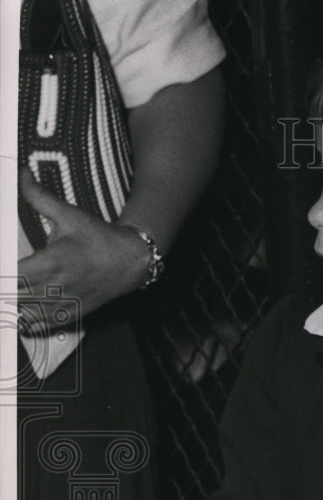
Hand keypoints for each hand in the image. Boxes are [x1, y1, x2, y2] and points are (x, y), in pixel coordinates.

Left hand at [17, 168, 149, 332]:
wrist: (131, 261)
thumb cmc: (99, 238)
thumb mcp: (68, 214)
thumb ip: (39, 196)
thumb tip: (21, 174)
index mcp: (50, 262)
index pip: (12, 276)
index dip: (2, 276)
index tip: (1, 269)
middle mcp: (55, 287)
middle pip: (14, 298)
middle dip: (4, 291)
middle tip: (2, 284)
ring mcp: (63, 303)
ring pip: (25, 315)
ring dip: (14, 306)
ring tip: (8, 297)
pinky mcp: (71, 314)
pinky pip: (42, 326)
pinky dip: (27, 322)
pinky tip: (20, 313)